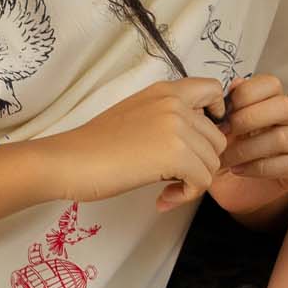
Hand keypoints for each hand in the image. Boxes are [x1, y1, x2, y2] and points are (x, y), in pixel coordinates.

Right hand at [46, 77, 227, 211]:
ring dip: (193, 182)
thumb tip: (197, 139)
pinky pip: (203, 181)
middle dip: (201, 162)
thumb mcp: (137, 115)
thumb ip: (168, 117)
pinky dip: (186, 195)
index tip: (197, 138)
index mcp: (165, 91)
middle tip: (174, 177)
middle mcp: (175, 103)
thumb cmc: (96, 145)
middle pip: (217, 138)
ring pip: (212, 162)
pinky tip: (163, 198)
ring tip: (165, 188)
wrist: (69, 161)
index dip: (215, 116)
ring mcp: (177, 127)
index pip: (213, 89)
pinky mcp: (176, 155)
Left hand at [208, 74, 287, 217]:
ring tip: (225, 159)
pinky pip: (285, 164)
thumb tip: (235, 83)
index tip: (223, 112)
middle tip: (224, 134)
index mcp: (271, 101)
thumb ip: (229, 105)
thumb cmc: (228, 151)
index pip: (271, 83)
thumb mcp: (222, 128)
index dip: (246, 93)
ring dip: (246, 149)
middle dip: (248, 118)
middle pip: (284, 105)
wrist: (232, 188)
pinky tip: (237, 170)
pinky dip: (256, 168)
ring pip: (282, 137)